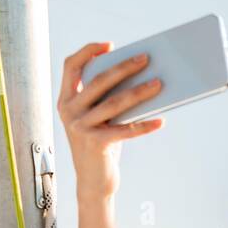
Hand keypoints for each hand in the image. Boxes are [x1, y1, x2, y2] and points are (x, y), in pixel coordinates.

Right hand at [56, 42, 164, 198]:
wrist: (93, 183)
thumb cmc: (101, 146)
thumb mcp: (99, 119)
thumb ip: (107, 100)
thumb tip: (140, 78)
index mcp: (66, 101)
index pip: (70, 67)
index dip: (88, 52)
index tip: (109, 44)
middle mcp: (69, 112)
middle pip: (98, 81)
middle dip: (124, 67)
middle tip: (145, 58)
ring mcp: (80, 128)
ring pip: (114, 103)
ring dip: (140, 92)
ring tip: (159, 84)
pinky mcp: (95, 144)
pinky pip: (125, 130)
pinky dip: (145, 125)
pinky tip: (161, 121)